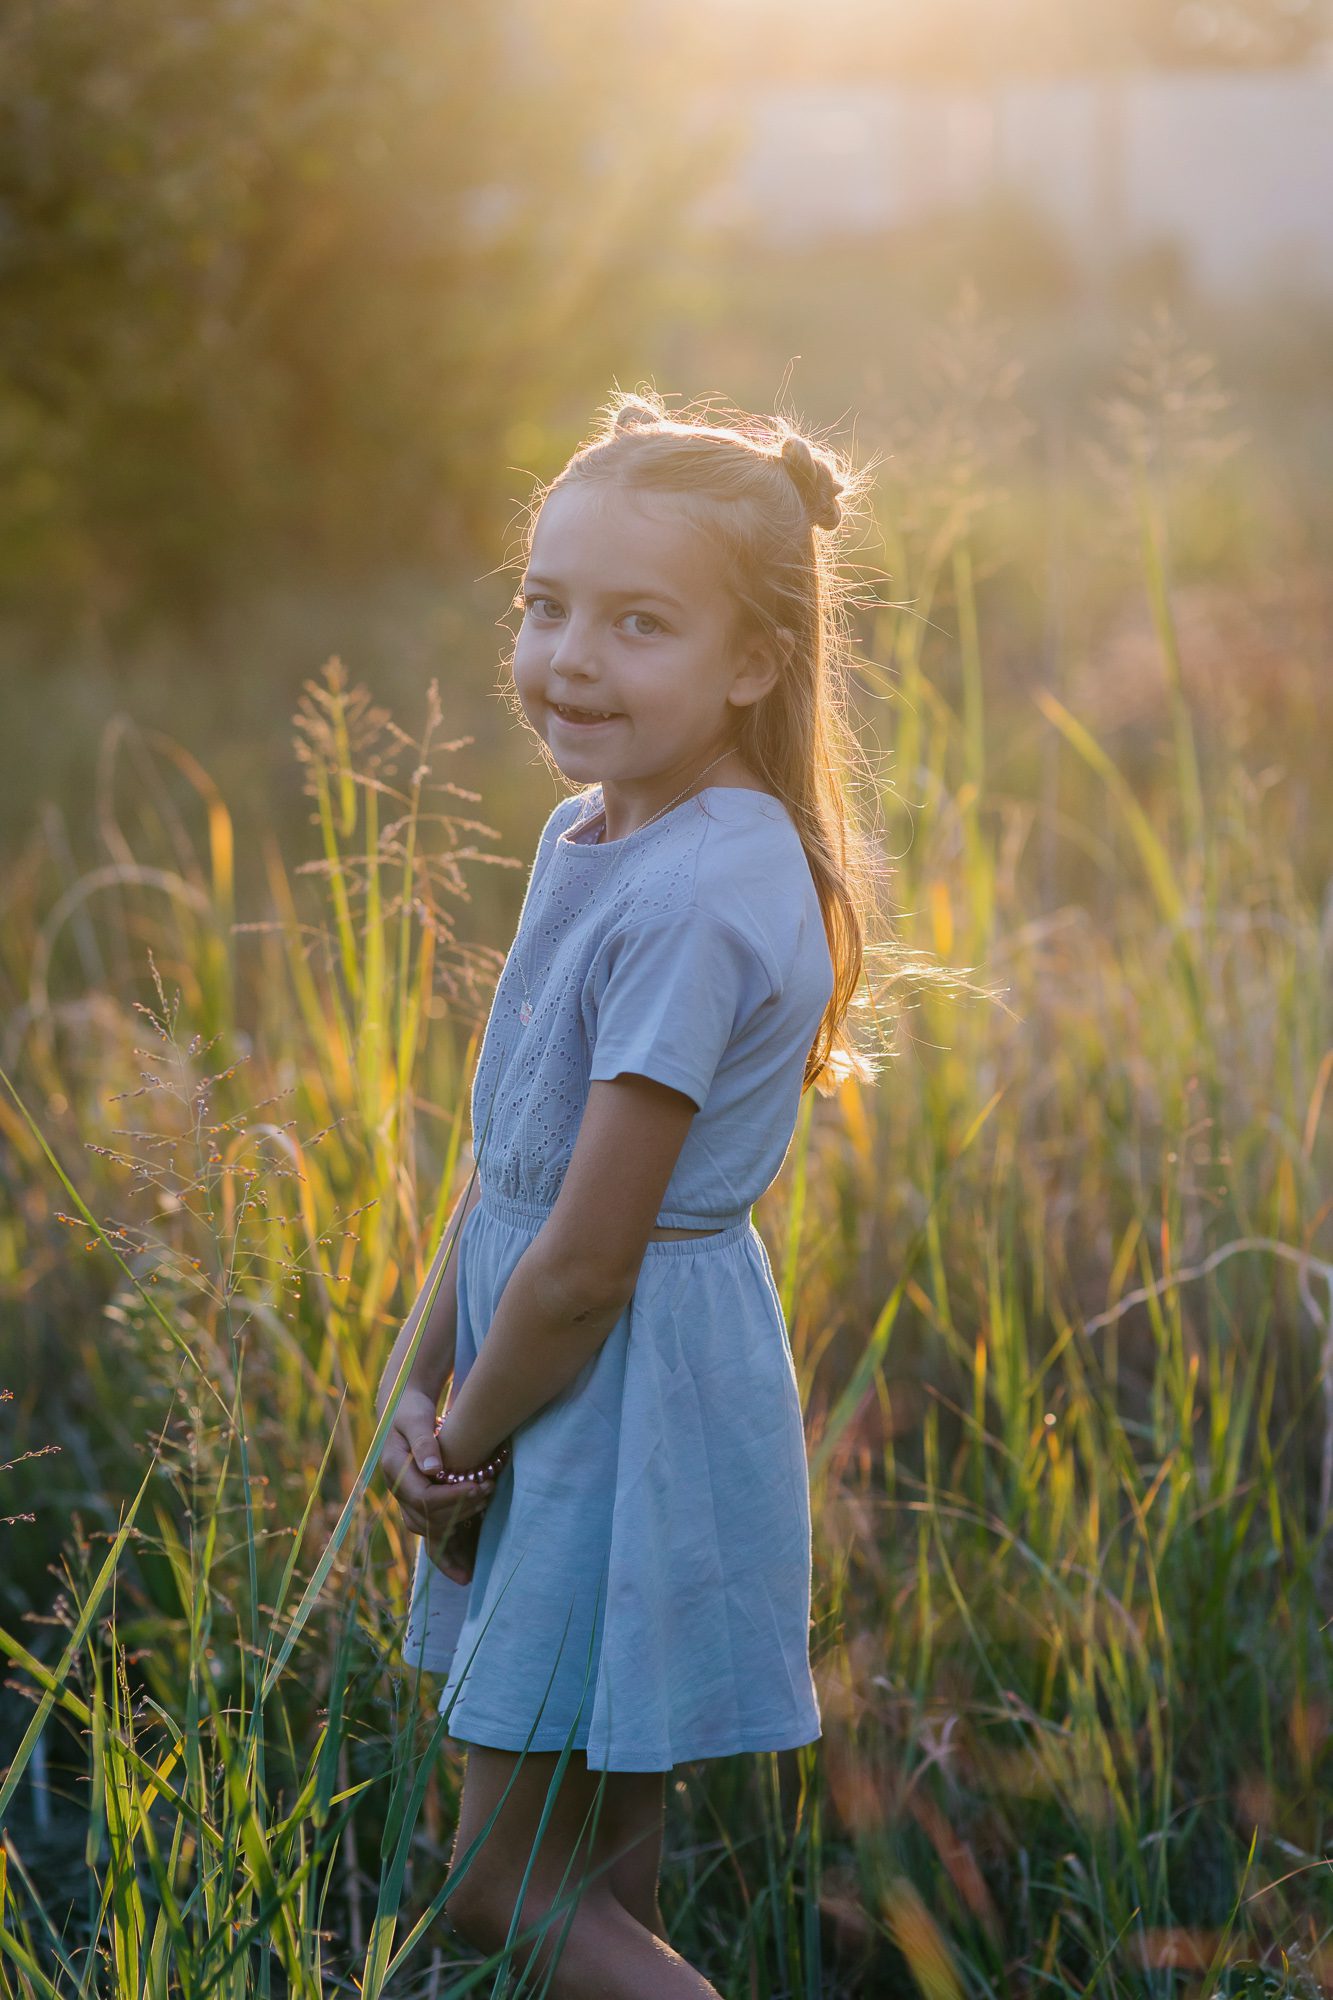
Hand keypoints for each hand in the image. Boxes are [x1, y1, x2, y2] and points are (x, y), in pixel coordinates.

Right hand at [377, 1386, 496, 1583]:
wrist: (404, 1411)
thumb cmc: (412, 1410)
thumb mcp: (415, 1417)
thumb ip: (423, 1441)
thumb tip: (434, 1470)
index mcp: (394, 1471)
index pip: (424, 1497)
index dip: (452, 1497)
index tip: (479, 1486)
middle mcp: (398, 1492)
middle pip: (429, 1518)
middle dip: (461, 1510)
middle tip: (489, 1490)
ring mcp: (407, 1502)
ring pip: (430, 1531)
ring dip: (460, 1529)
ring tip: (487, 1510)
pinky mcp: (420, 1506)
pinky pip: (432, 1537)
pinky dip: (448, 1556)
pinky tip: (465, 1574)